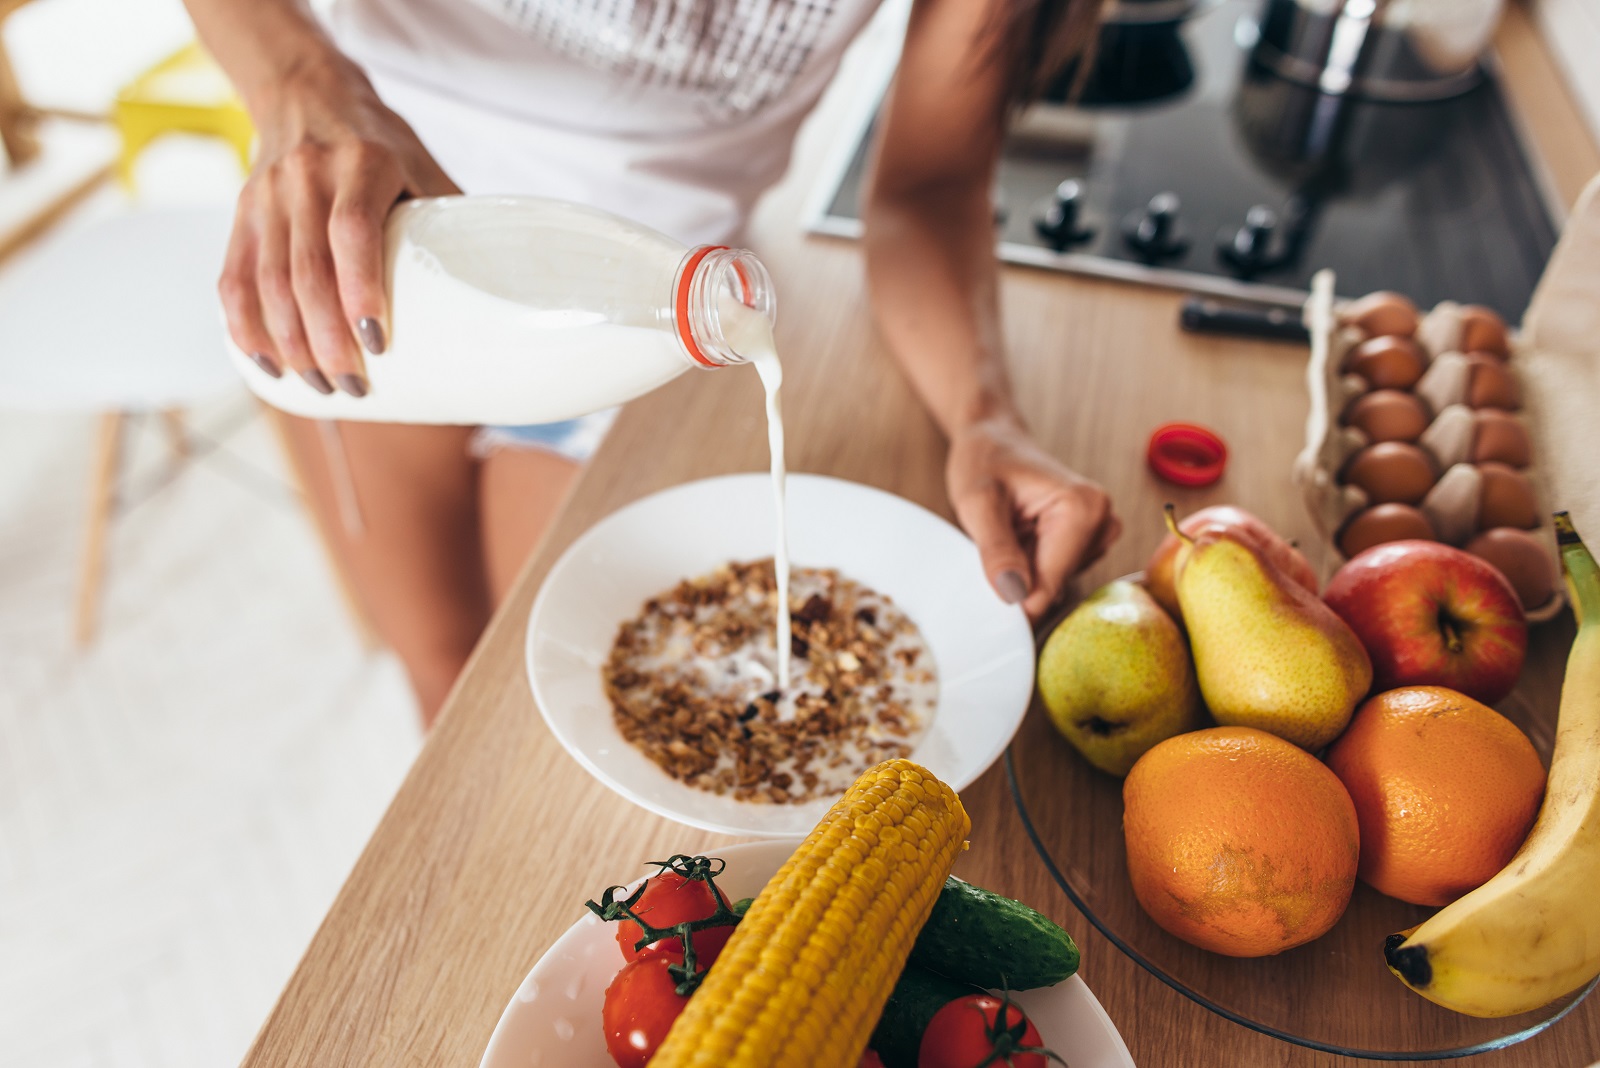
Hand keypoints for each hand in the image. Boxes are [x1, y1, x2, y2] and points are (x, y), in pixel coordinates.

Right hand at [221, 56, 458, 395]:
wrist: (308, 92)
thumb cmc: (382, 144)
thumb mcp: (422, 166)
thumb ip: (449, 220)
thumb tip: (497, 293)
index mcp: (362, 163)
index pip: (352, 231)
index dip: (361, 290)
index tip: (377, 343)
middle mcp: (308, 176)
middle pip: (306, 271)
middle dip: (326, 340)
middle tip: (353, 387)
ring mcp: (267, 195)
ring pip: (266, 281)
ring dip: (289, 344)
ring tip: (319, 385)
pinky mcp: (241, 212)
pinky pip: (232, 275)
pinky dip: (243, 324)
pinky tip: (266, 361)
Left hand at [946, 417, 1120, 619]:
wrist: (994, 440)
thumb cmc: (985, 461)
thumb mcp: (978, 502)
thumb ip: (996, 551)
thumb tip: (1014, 595)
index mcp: (1084, 508)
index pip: (1051, 585)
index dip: (1015, 601)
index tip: (986, 602)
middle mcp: (1102, 521)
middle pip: (1055, 587)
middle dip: (1019, 580)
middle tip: (993, 545)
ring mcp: (1099, 534)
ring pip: (1054, 584)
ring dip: (1023, 571)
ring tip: (1007, 533)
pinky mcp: (1089, 542)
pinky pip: (1056, 575)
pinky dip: (1030, 566)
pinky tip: (1019, 537)